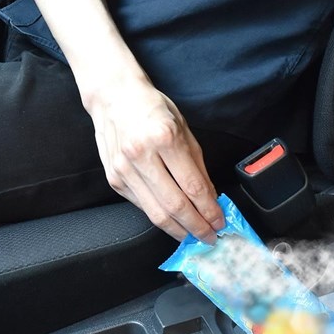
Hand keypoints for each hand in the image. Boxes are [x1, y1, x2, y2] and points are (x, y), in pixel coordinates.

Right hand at [87, 78, 223, 242]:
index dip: (209, 210)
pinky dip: (160, 217)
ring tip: (193, 235)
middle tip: (210, 236)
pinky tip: (173, 221)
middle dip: (197, 226)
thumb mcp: (184, 129)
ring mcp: (124, 169)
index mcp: (163, 138)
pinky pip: (142, 206)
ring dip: (179, 229)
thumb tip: (210, 197)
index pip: (193, 186)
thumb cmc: (151, 108)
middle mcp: (140, 155)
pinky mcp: (114, 179)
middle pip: (175, 205)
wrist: (113, 97)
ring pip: (156, 213)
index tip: (220, 221)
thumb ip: (198, 166)